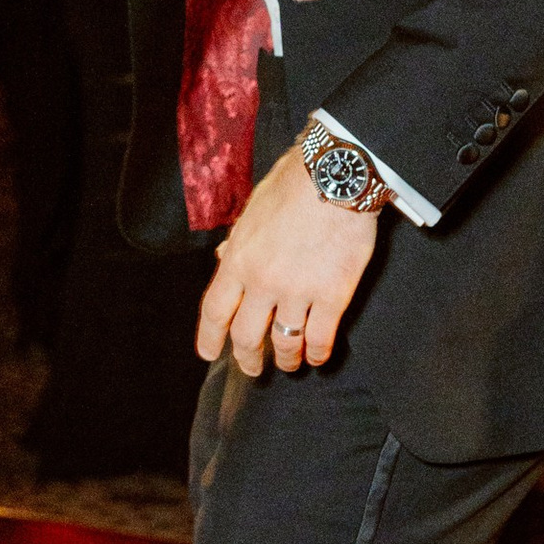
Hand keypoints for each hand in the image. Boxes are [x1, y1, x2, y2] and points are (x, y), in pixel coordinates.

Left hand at [196, 146, 378, 375]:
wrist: (334, 174)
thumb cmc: (292, 185)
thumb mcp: (251, 212)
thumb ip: (237, 241)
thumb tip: (222, 258)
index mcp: (238, 259)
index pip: (215, 311)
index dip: (209, 338)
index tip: (209, 353)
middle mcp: (263, 281)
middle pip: (246, 335)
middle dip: (246, 358)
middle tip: (251, 368)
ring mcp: (298, 291)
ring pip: (285, 343)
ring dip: (285, 359)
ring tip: (289, 364)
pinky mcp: (333, 294)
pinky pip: (321, 336)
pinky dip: (318, 352)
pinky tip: (318, 356)